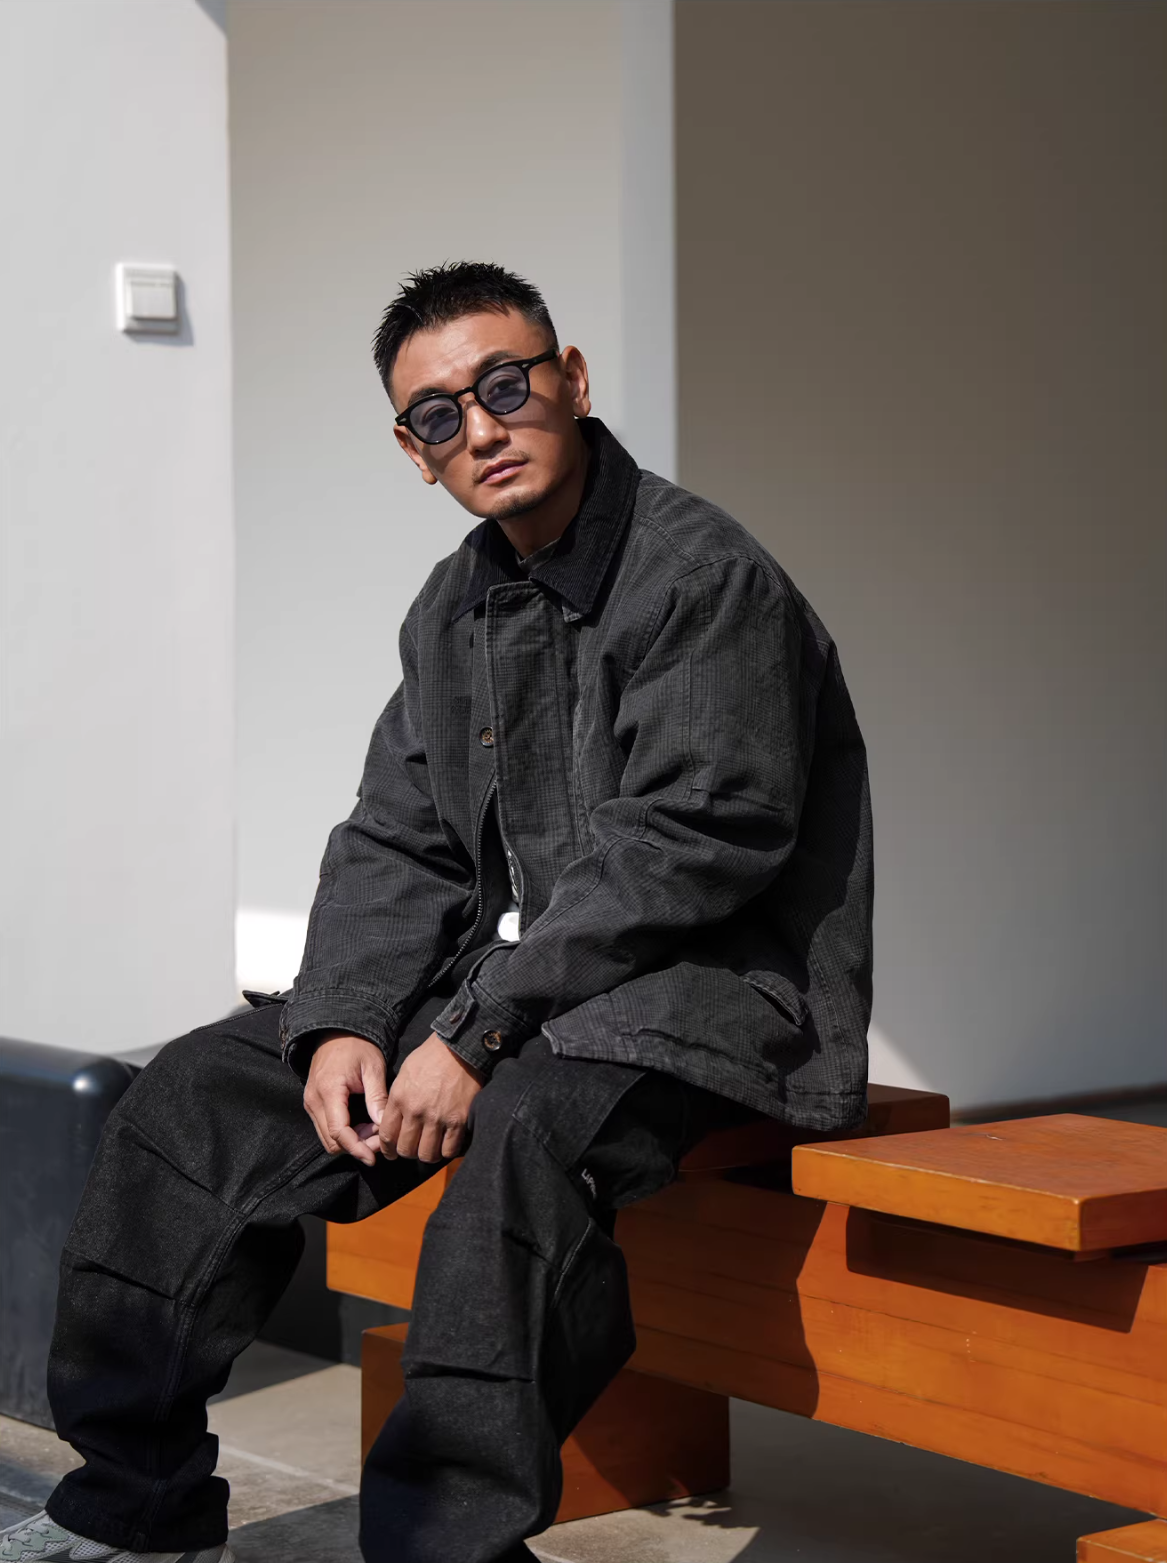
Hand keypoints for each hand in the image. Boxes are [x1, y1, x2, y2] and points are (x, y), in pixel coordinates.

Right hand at [304, 1033, 388, 1167]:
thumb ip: (377, 1096)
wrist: (336, 1030)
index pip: (338, 1132)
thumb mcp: (372, 1067)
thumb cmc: (357, 1045)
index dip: (357, 1148)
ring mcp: (310, 1103)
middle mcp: (314, 1100)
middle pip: (331, 1141)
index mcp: (328, 1091)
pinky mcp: (312, 1103)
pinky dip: (344, 1133)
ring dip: (351, 1141)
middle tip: (380, 1139)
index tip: (374, 1156)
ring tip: (374, 1129)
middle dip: (356, 1146)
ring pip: (327, 1138)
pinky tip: (363, 1124)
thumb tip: (382, 1124)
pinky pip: (326, 1128)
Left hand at [379, 1033, 482, 1162]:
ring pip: (427, 1154)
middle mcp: (416, 1112)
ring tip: (431, 1146)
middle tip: (414, 1147)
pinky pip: (449, 1149)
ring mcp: (438, 1118)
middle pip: (406, 1149)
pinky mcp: (458, 1120)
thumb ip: (396, 1099)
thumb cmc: (430, 1057)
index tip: (392, 1152)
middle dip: (407, 1152)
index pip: (387, 1136)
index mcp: (399, 1099)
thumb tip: (393, 1120)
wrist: (459, 1048)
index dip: (388, 1149)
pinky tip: (447, 1143)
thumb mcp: (404, 1074)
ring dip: (427, 1153)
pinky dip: (447, 1150)